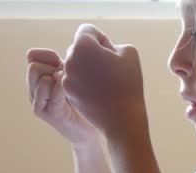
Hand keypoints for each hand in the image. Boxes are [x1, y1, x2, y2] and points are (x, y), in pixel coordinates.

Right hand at [26, 48, 96, 146]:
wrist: (95, 130)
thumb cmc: (90, 102)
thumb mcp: (78, 79)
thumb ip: (71, 65)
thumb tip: (73, 47)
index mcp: (40, 79)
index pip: (33, 55)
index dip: (50, 55)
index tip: (68, 64)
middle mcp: (35, 89)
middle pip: (34, 64)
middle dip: (54, 66)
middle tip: (72, 77)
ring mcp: (38, 102)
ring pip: (38, 75)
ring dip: (58, 75)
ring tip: (73, 84)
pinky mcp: (46, 113)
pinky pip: (47, 91)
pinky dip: (61, 85)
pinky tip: (73, 89)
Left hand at [61, 24, 148, 142]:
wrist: (123, 118)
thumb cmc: (129, 84)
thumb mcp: (129, 53)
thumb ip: (113, 44)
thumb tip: (101, 51)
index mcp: (83, 46)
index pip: (88, 31)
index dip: (103, 40)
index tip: (113, 56)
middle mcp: (69, 60)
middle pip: (79, 47)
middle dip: (93, 54)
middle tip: (110, 70)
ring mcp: (66, 77)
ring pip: (77, 64)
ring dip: (89, 69)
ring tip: (106, 83)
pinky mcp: (68, 92)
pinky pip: (76, 80)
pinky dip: (86, 83)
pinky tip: (101, 93)